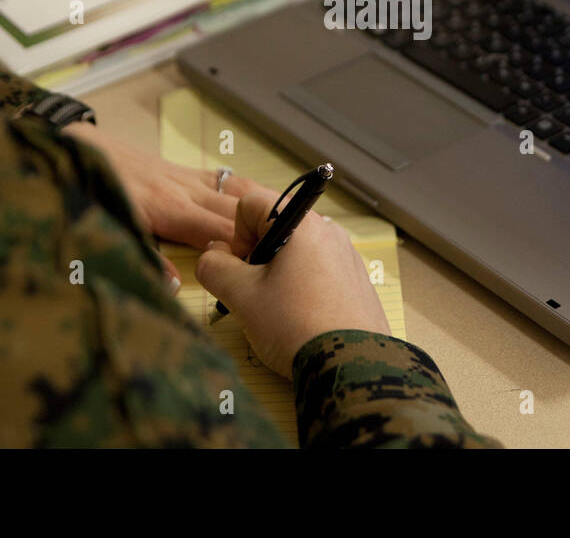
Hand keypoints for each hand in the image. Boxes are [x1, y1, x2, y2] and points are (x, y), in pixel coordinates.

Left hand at [61, 121, 276, 283]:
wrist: (75, 147)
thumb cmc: (93, 188)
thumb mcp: (111, 228)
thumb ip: (144, 259)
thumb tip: (173, 287)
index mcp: (170, 209)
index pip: (219, 233)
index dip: (245, 250)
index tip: (268, 268)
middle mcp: (185, 191)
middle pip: (235, 213)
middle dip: (265, 232)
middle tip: (295, 254)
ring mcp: (186, 178)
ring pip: (235, 193)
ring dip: (263, 209)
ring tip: (297, 224)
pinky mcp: (182, 170)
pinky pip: (223, 180)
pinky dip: (246, 191)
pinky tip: (264, 198)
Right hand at [195, 190, 390, 376]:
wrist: (350, 367)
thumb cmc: (295, 326)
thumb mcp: (242, 296)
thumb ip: (215, 267)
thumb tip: (212, 253)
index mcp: (301, 223)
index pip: (251, 203)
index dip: (236, 233)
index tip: (241, 268)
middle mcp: (328, 231)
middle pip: (275, 226)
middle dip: (256, 255)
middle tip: (255, 292)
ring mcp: (346, 255)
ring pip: (296, 250)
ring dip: (277, 273)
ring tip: (279, 310)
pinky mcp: (356, 280)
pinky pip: (319, 269)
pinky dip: (302, 285)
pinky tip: (302, 317)